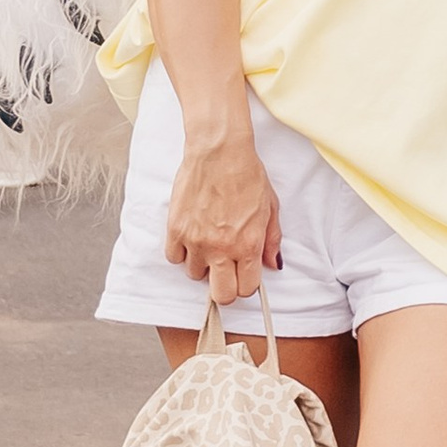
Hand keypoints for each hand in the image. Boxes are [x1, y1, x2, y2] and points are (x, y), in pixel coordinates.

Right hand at [165, 107, 281, 309]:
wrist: (219, 151)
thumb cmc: (247, 175)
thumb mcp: (270, 207)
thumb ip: (271, 240)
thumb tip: (273, 264)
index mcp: (248, 245)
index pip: (245, 289)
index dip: (245, 285)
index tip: (243, 274)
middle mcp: (222, 248)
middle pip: (221, 295)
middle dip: (224, 287)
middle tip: (224, 271)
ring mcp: (196, 241)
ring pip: (195, 275)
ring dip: (202, 264)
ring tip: (208, 243)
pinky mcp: (176, 229)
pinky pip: (174, 258)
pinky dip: (181, 252)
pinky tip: (191, 236)